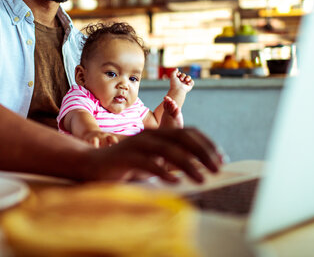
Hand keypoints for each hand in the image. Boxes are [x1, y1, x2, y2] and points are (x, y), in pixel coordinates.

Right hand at [85, 127, 222, 182]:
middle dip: (203, 152)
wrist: (92, 165)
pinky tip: (175, 182)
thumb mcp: (153, 161)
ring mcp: (137, 145)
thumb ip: (172, 161)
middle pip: (182, 138)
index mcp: (159, 133)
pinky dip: (162, 171)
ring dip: (188, 164)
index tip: (222, 159)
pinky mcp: (126, 157)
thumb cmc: (127, 165)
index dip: (207, 143)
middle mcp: (150, 135)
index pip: (189, 132)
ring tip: (202, 179)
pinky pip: (147, 163)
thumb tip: (199, 169)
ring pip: (168, 150)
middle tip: (218, 169)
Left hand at [169, 69, 193, 92]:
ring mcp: (186, 83)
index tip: (177, 75)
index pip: (179, 74)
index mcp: (177, 79)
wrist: (178, 90)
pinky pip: (192, 81)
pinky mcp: (190, 86)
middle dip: (183, 75)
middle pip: (184, 74)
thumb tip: (177, 68)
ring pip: (188, 77)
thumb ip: (174, 72)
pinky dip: (190, 82)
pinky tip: (187, 84)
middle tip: (181, 79)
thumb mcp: (172, 76)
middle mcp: (181, 81)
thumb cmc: (174, 84)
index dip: (179, 73)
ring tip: (186, 80)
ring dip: (187, 77)